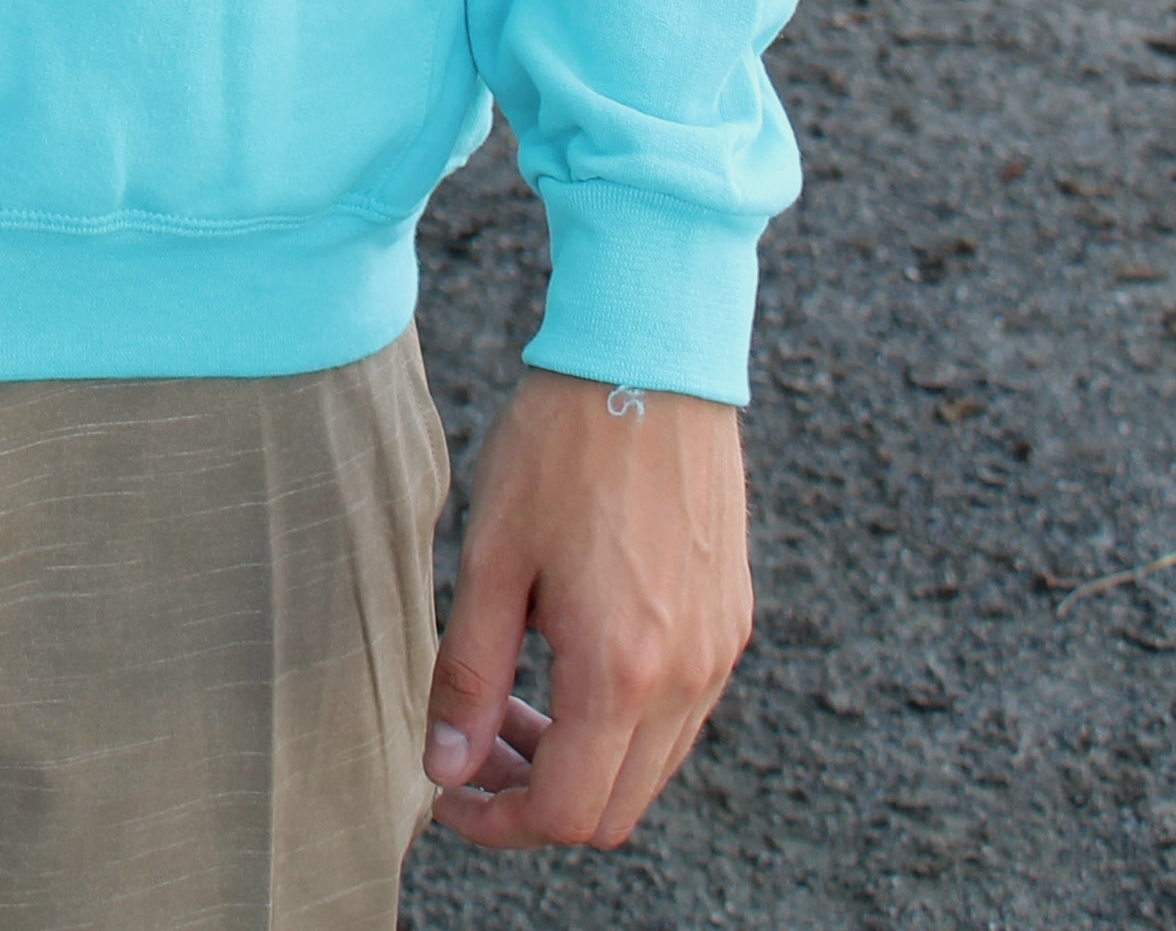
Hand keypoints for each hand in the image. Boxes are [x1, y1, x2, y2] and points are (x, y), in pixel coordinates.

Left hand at [421, 370, 750, 851]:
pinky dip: (622, 720)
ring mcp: (718, 649)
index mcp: (620, 670)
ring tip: (513, 701)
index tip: (450, 791)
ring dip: (580, 761)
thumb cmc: (562, 443)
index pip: (565, 812)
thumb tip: (445, 768)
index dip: (499, 822)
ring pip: (650, 766)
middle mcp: (686, 677)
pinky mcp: (730, 617)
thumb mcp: (492, 556)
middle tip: (474, 746)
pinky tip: (568, 657)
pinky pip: (679, 713)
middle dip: (536, 799)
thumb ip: (467, 674)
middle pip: (614, 809)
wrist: (650, 354)